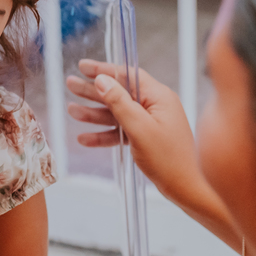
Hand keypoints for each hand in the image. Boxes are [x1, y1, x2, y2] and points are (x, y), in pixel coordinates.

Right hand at [66, 59, 202, 204]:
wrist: (185, 188)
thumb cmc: (168, 159)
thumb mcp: (139, 128)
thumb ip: (119, 102)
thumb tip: (103, 79)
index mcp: (159, 97)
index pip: (128, 75)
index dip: (104, 69)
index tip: (83, 66)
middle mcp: (156, 106)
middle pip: (119, 93)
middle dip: (93, 91)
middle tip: (70, 84)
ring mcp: (151, 122)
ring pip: (117, 114)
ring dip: (94, 114)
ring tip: (72, 111)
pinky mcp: (146, 138)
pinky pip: (121, 131)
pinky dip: (104, 134)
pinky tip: (85, 138)